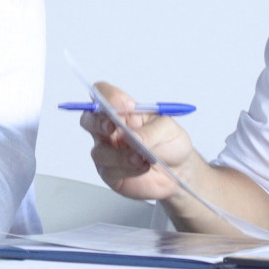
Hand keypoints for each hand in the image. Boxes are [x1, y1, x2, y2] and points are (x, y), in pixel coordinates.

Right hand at [80, 81, 199, 202]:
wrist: (180, 171)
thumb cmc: (171, 143)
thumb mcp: (168, 129)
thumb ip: (151, 131)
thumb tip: (134, 137)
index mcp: (122, 112)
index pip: (103, 94)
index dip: (108, 96)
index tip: (128, 105)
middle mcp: (111, 130)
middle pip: (88, 120)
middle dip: (97, 122)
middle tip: (113, 125)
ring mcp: (109, 152)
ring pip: (99, 151)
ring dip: (119, 154)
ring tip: (141, 157)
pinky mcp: (112, 173)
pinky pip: (110, 171)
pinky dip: (127, 169)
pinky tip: (142, 166)